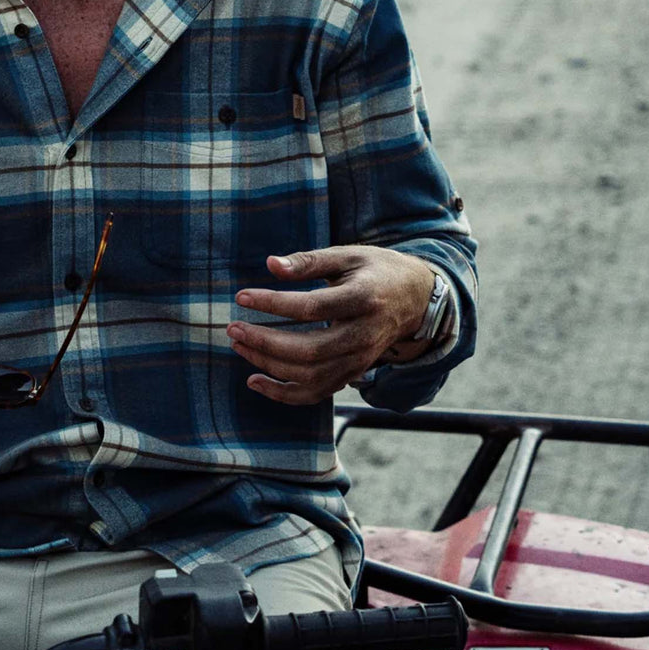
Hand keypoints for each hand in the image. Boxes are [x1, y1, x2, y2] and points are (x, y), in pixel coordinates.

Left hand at [226, 246, 434, 404]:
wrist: (416, 299)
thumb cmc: (376, 270)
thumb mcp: (347, 256)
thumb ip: (309, 261)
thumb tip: (271, 264)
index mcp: (363, 300)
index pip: (312, 308)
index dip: (274, 304)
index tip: (242, 297)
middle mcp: (363, 336)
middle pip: (309, 350)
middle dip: (265, 341)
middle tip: (232, 328)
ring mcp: (359, 360)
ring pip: (310, 375)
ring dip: (269, 365)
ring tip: (239, 345)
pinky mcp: (352, 373)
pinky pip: (317, 392)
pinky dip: (284, 393)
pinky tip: (255, 381)